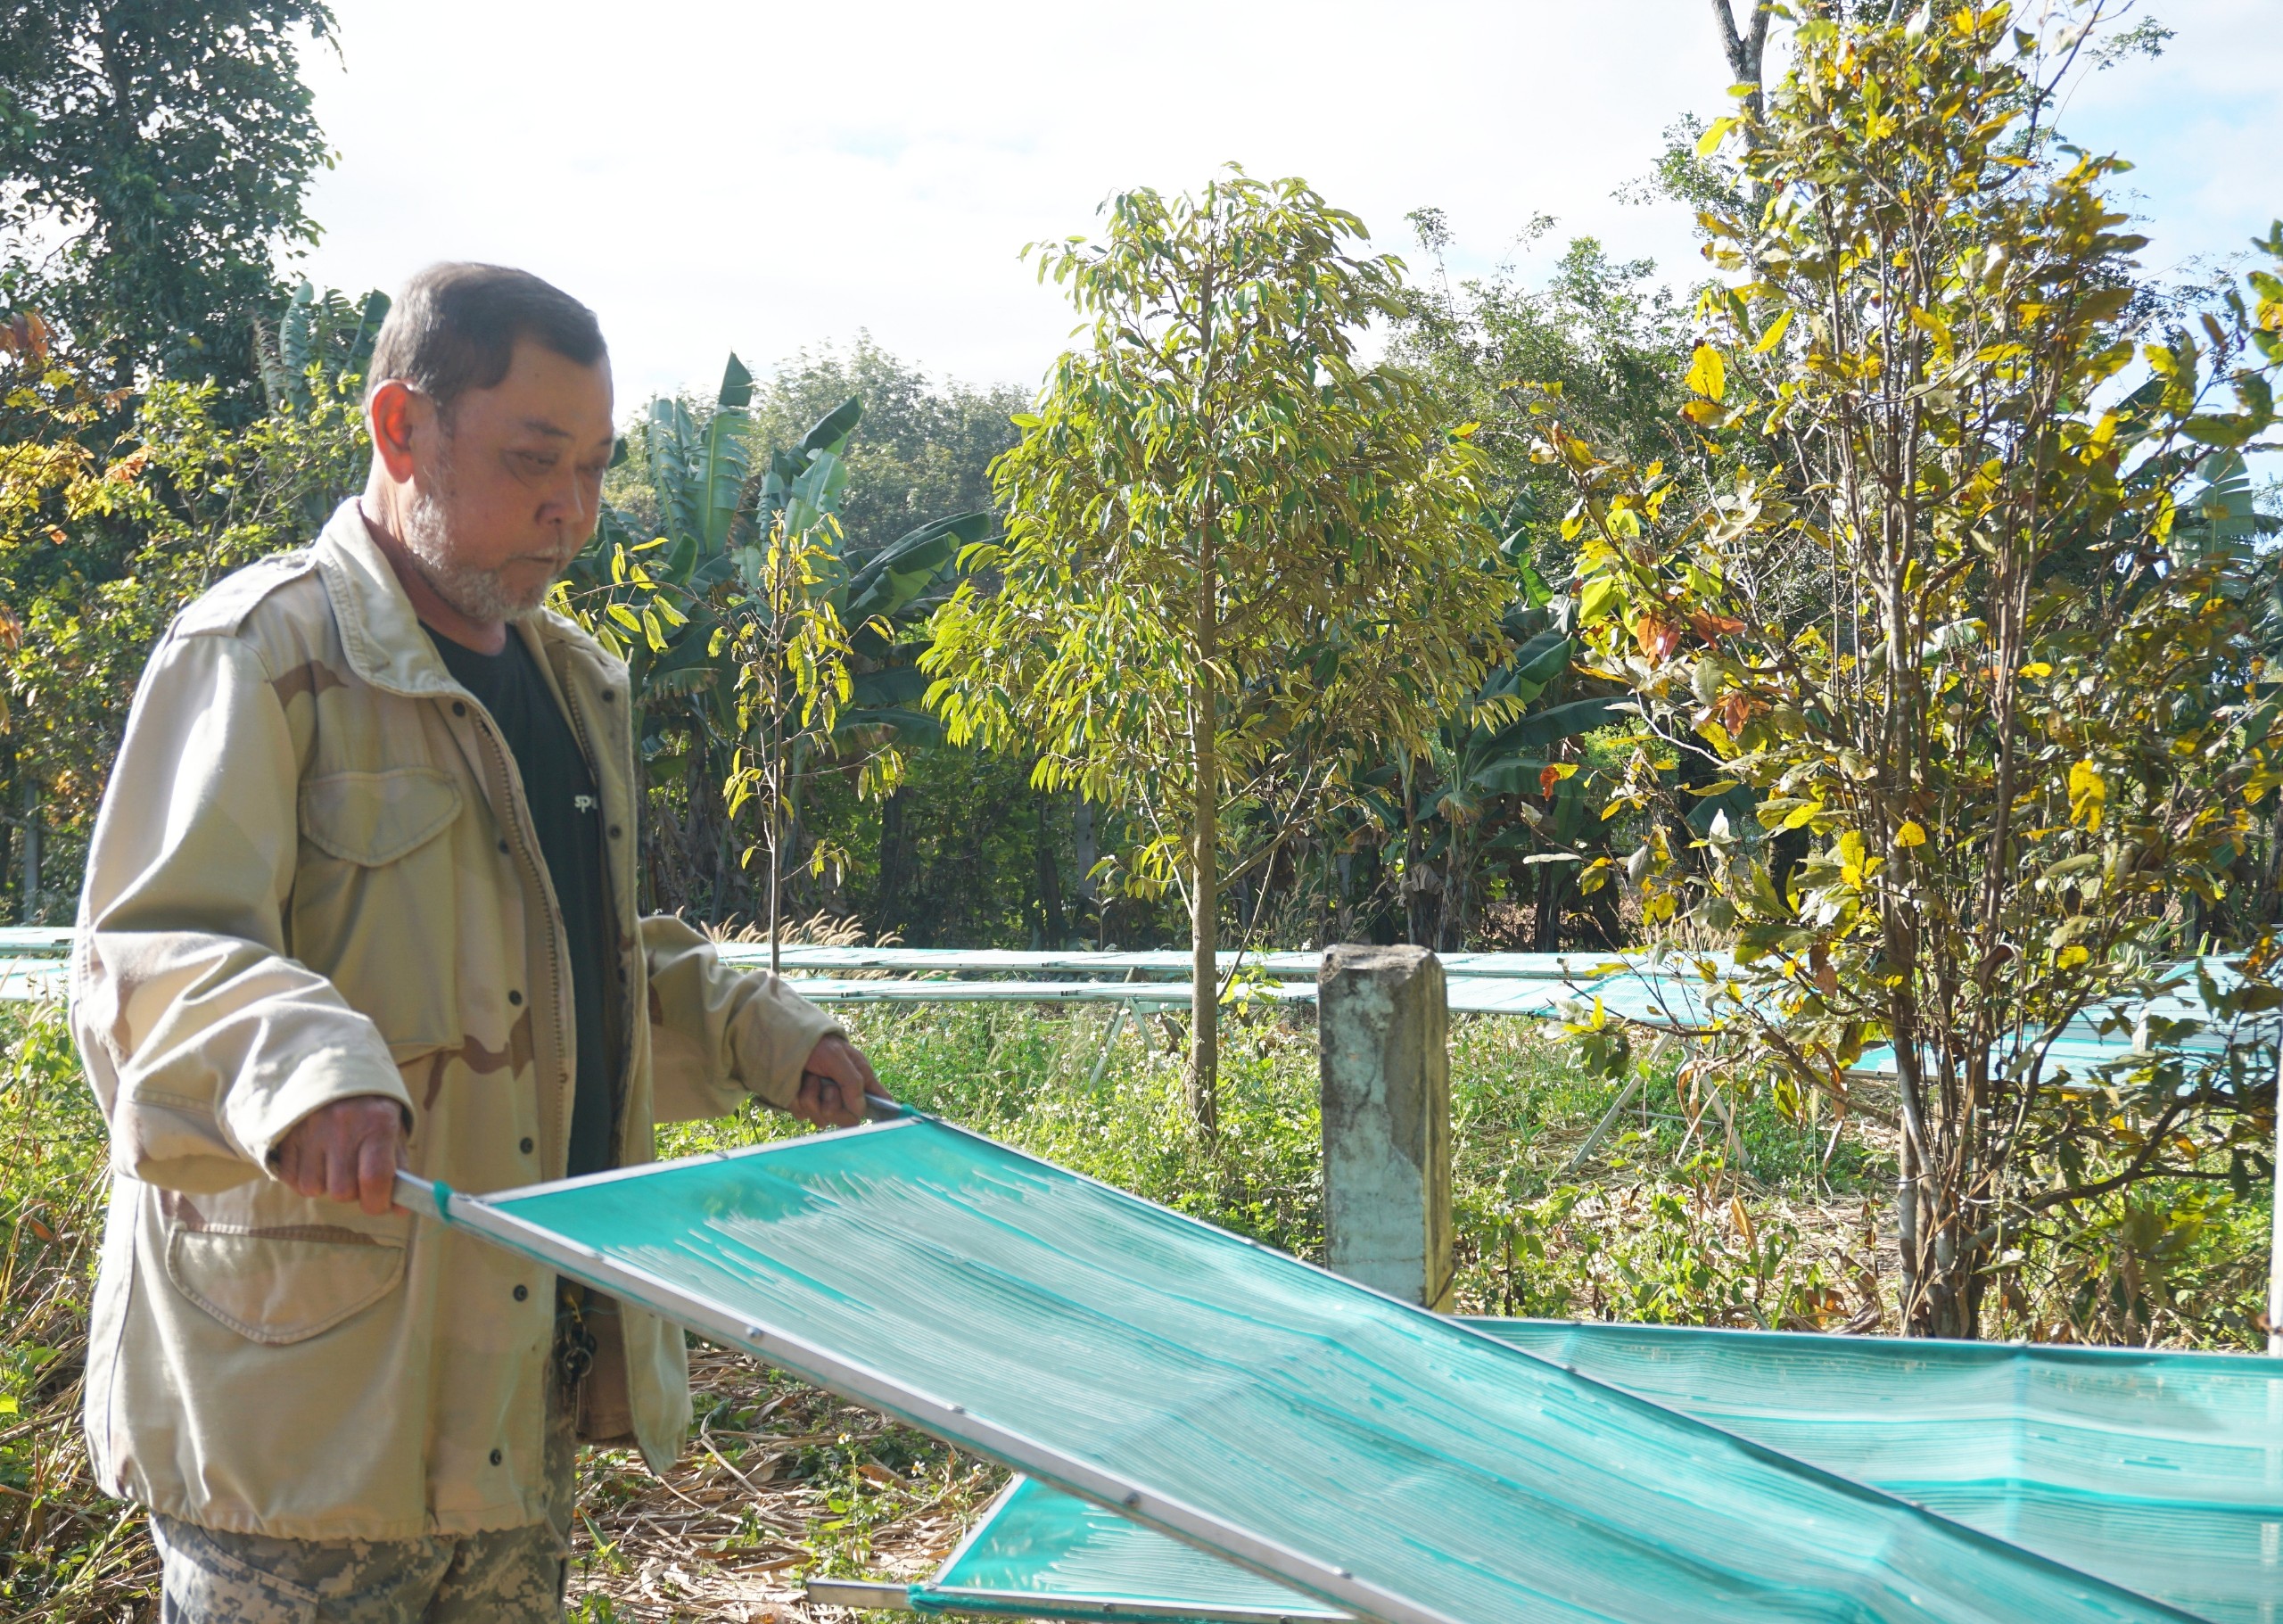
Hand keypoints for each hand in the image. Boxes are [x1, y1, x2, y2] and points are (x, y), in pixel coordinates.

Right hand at [274, 1095, 408, 1214]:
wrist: (336, 1071)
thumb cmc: (371, 1110)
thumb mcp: (393, 1131)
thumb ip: (399, 1170)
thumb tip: (401, 1210)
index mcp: (378, 1123)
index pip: (375, 1178)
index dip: (377, 1203)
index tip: (377, 1204)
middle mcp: (343, 1126)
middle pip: (341, 1191)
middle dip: (350, 1192)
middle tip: (354, 1176)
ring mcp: (311, 1129)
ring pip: (313, 1188)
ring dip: (324, 1185)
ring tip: (333, 1165)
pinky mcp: (286, 1133)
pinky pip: (290, 1178)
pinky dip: (302, 1178)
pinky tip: (314, 1161)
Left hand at [791, 1033, 890, 1127]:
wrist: (787, 1041)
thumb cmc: (817, 1045)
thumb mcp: (837, 1057)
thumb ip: (852, 1082)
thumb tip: (860, 1110)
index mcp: (860, 1081)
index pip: (879, 1103)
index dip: (880, 1112)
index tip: (874, 1119)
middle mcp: (845, 1095)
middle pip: (848, 1120)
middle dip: (833, 1105)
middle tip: (826, 1087)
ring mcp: (824, 1102)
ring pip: (822, 1120)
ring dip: (811, 1099)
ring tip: (809, 1079)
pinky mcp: (805, 1106)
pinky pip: (803, 1115)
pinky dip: (797, 1101)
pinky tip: (797, 1086)